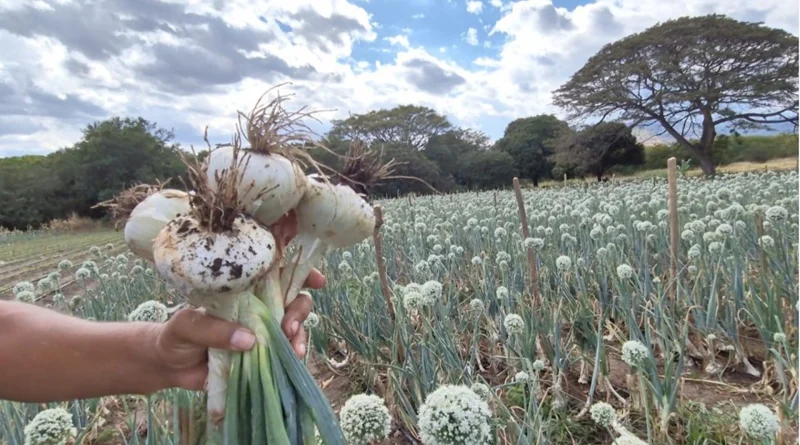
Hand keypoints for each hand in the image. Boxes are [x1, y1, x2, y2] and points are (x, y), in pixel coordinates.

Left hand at [150, 280, 320, 389]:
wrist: (170, 368)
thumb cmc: (176, 336)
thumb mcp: (188, 326)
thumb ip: (214, 329)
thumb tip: (249, 339)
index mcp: (243, 289)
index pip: (276, 272)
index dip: (300, 271)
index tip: (315, 280)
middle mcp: (258, 306)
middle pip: (293, 298)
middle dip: (300, 309)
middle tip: (288, 326)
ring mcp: (263, 330)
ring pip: (295, 325)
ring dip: (300, 333)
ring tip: (292, 346)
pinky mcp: (263, 354)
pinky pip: (287, 350)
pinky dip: (294, 352)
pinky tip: (293, 358)